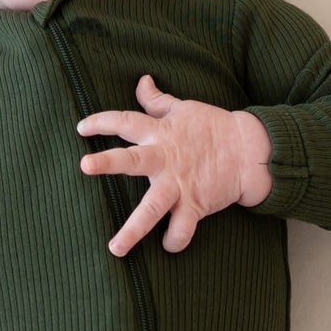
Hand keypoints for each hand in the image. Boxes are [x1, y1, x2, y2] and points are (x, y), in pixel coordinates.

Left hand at [76, 74, 273, 255]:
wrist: (249, 151)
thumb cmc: (214, 128)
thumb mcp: (183, 108)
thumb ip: (157, 100)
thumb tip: (142, 81)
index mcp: (160, 133)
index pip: (125, 121)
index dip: (102, 122)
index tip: (82, 128)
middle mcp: (165, 159)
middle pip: (133, 160)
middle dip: (109, 162)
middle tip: (85, 166)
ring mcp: (179, 185)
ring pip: (153, 208)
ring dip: (133, 230)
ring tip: (115, 249)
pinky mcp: (195, 205)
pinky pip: (183, 228)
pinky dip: (176, 240)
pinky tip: (169, 244)